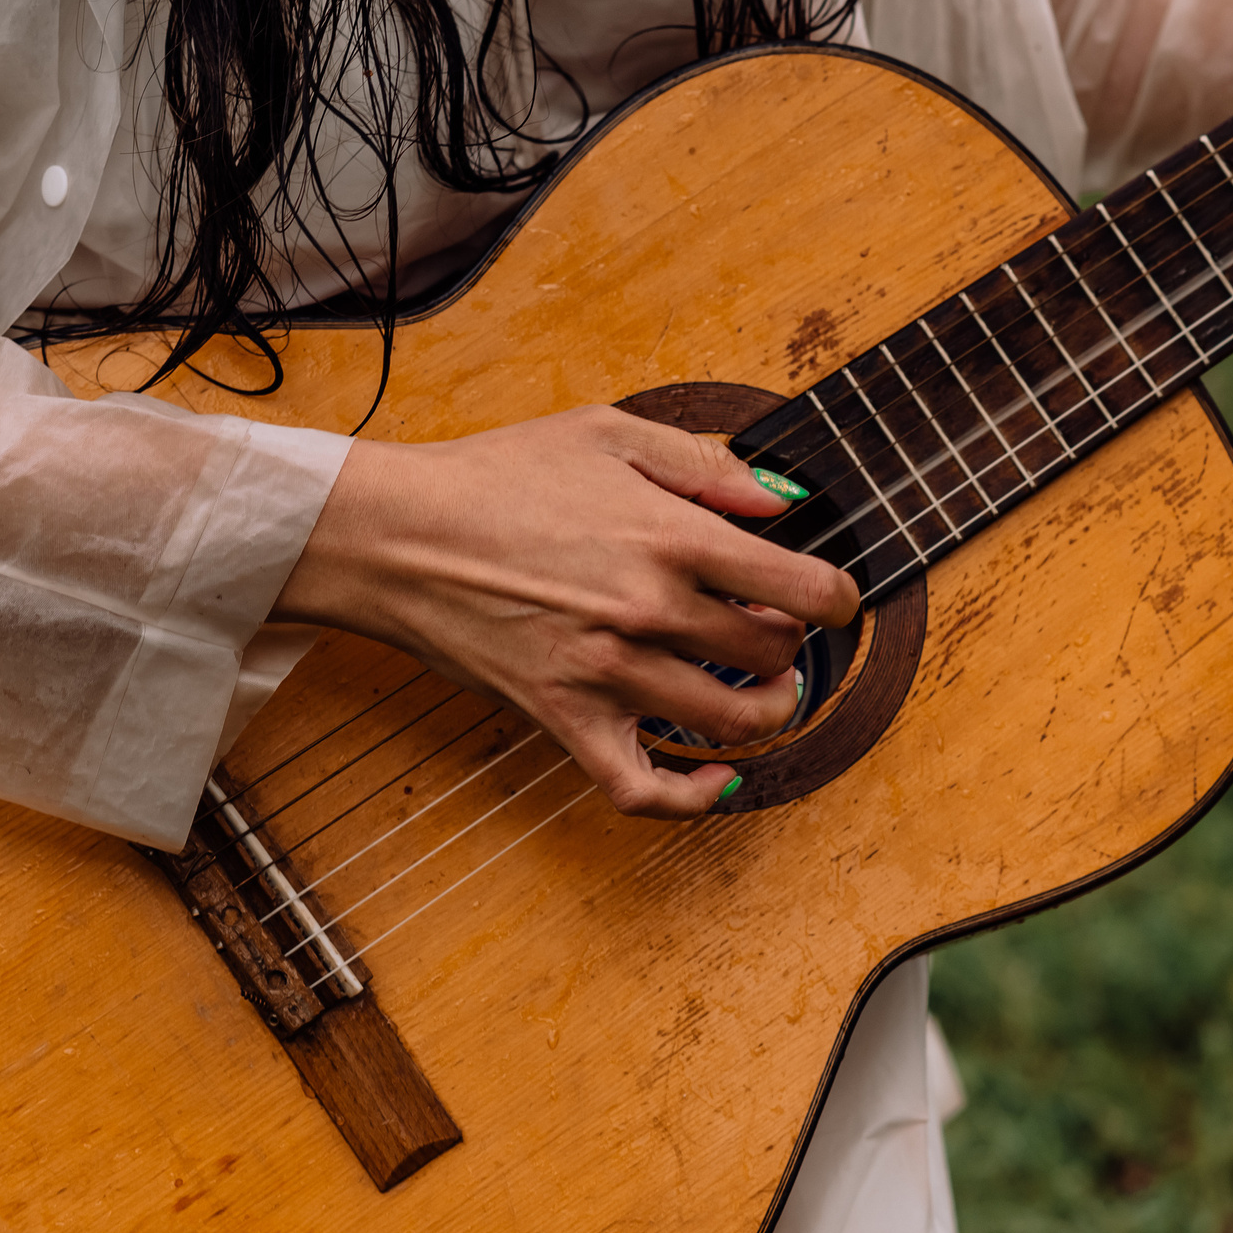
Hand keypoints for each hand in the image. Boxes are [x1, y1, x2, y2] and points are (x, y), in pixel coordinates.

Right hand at [274, 406, 860, 817]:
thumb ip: (706, 465)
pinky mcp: (564, 718)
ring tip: (764, 692)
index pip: (801, 588)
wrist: (395, 533)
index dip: (837, 598)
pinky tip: (717, 781)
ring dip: (766, 712)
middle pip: (771, 655)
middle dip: (791, 645)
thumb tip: (783, 498)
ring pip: (729, 723)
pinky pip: (641, 788)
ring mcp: (607, 674)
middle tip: (777, 631)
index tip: (833, 599)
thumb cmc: (494, 476)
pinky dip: (691, 798)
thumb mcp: (608, 433)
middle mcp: (648, 610)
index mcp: (670, 537)